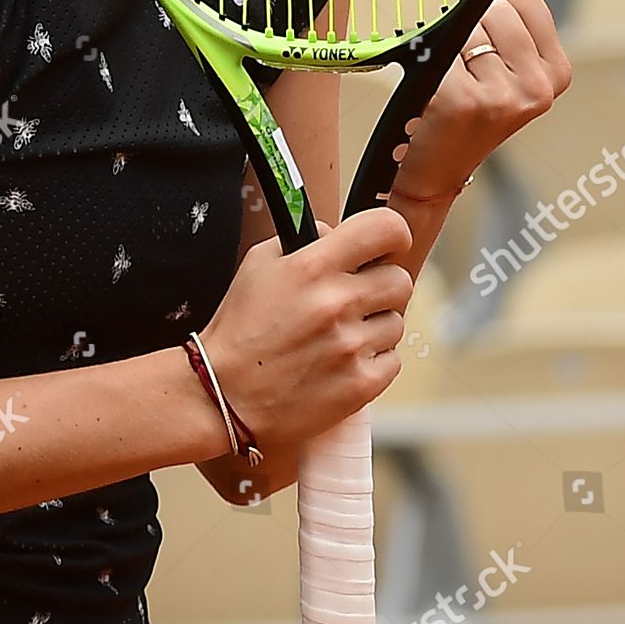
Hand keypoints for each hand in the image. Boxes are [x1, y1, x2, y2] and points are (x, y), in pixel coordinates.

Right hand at [198, 208, 413, 451]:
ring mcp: (351, 346)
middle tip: (357, 297)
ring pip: (396, 323)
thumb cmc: (240, 329)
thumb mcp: (259, 264)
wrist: (223, 395)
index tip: (388, 244)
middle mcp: (337, 303)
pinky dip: (372, 361)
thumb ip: (305, 240)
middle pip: (400, 280)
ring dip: (374, 327)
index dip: (393, 233)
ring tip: (338, 337)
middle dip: (382, 285)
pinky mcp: (361, 385)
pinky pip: (391, 360)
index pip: (384, 228)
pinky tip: (341, 362)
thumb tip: (340, 234)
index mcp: (313, 267)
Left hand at [395, 0, 571, 196]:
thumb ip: (512, 32)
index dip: (497, 14)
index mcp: (556, 74)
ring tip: (449, 82)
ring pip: (466, 27)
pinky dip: (428, 61)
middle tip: (463, 69)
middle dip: (472, 28)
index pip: (527, 1)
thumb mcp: (508, 74)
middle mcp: (536, 88)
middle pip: (496, 9)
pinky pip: (440, 47)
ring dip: (448, 46)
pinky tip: (434, 93)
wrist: (434, 171)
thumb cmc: (465, 110)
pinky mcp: (462, 100)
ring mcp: (501, 96)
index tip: (489, 46)